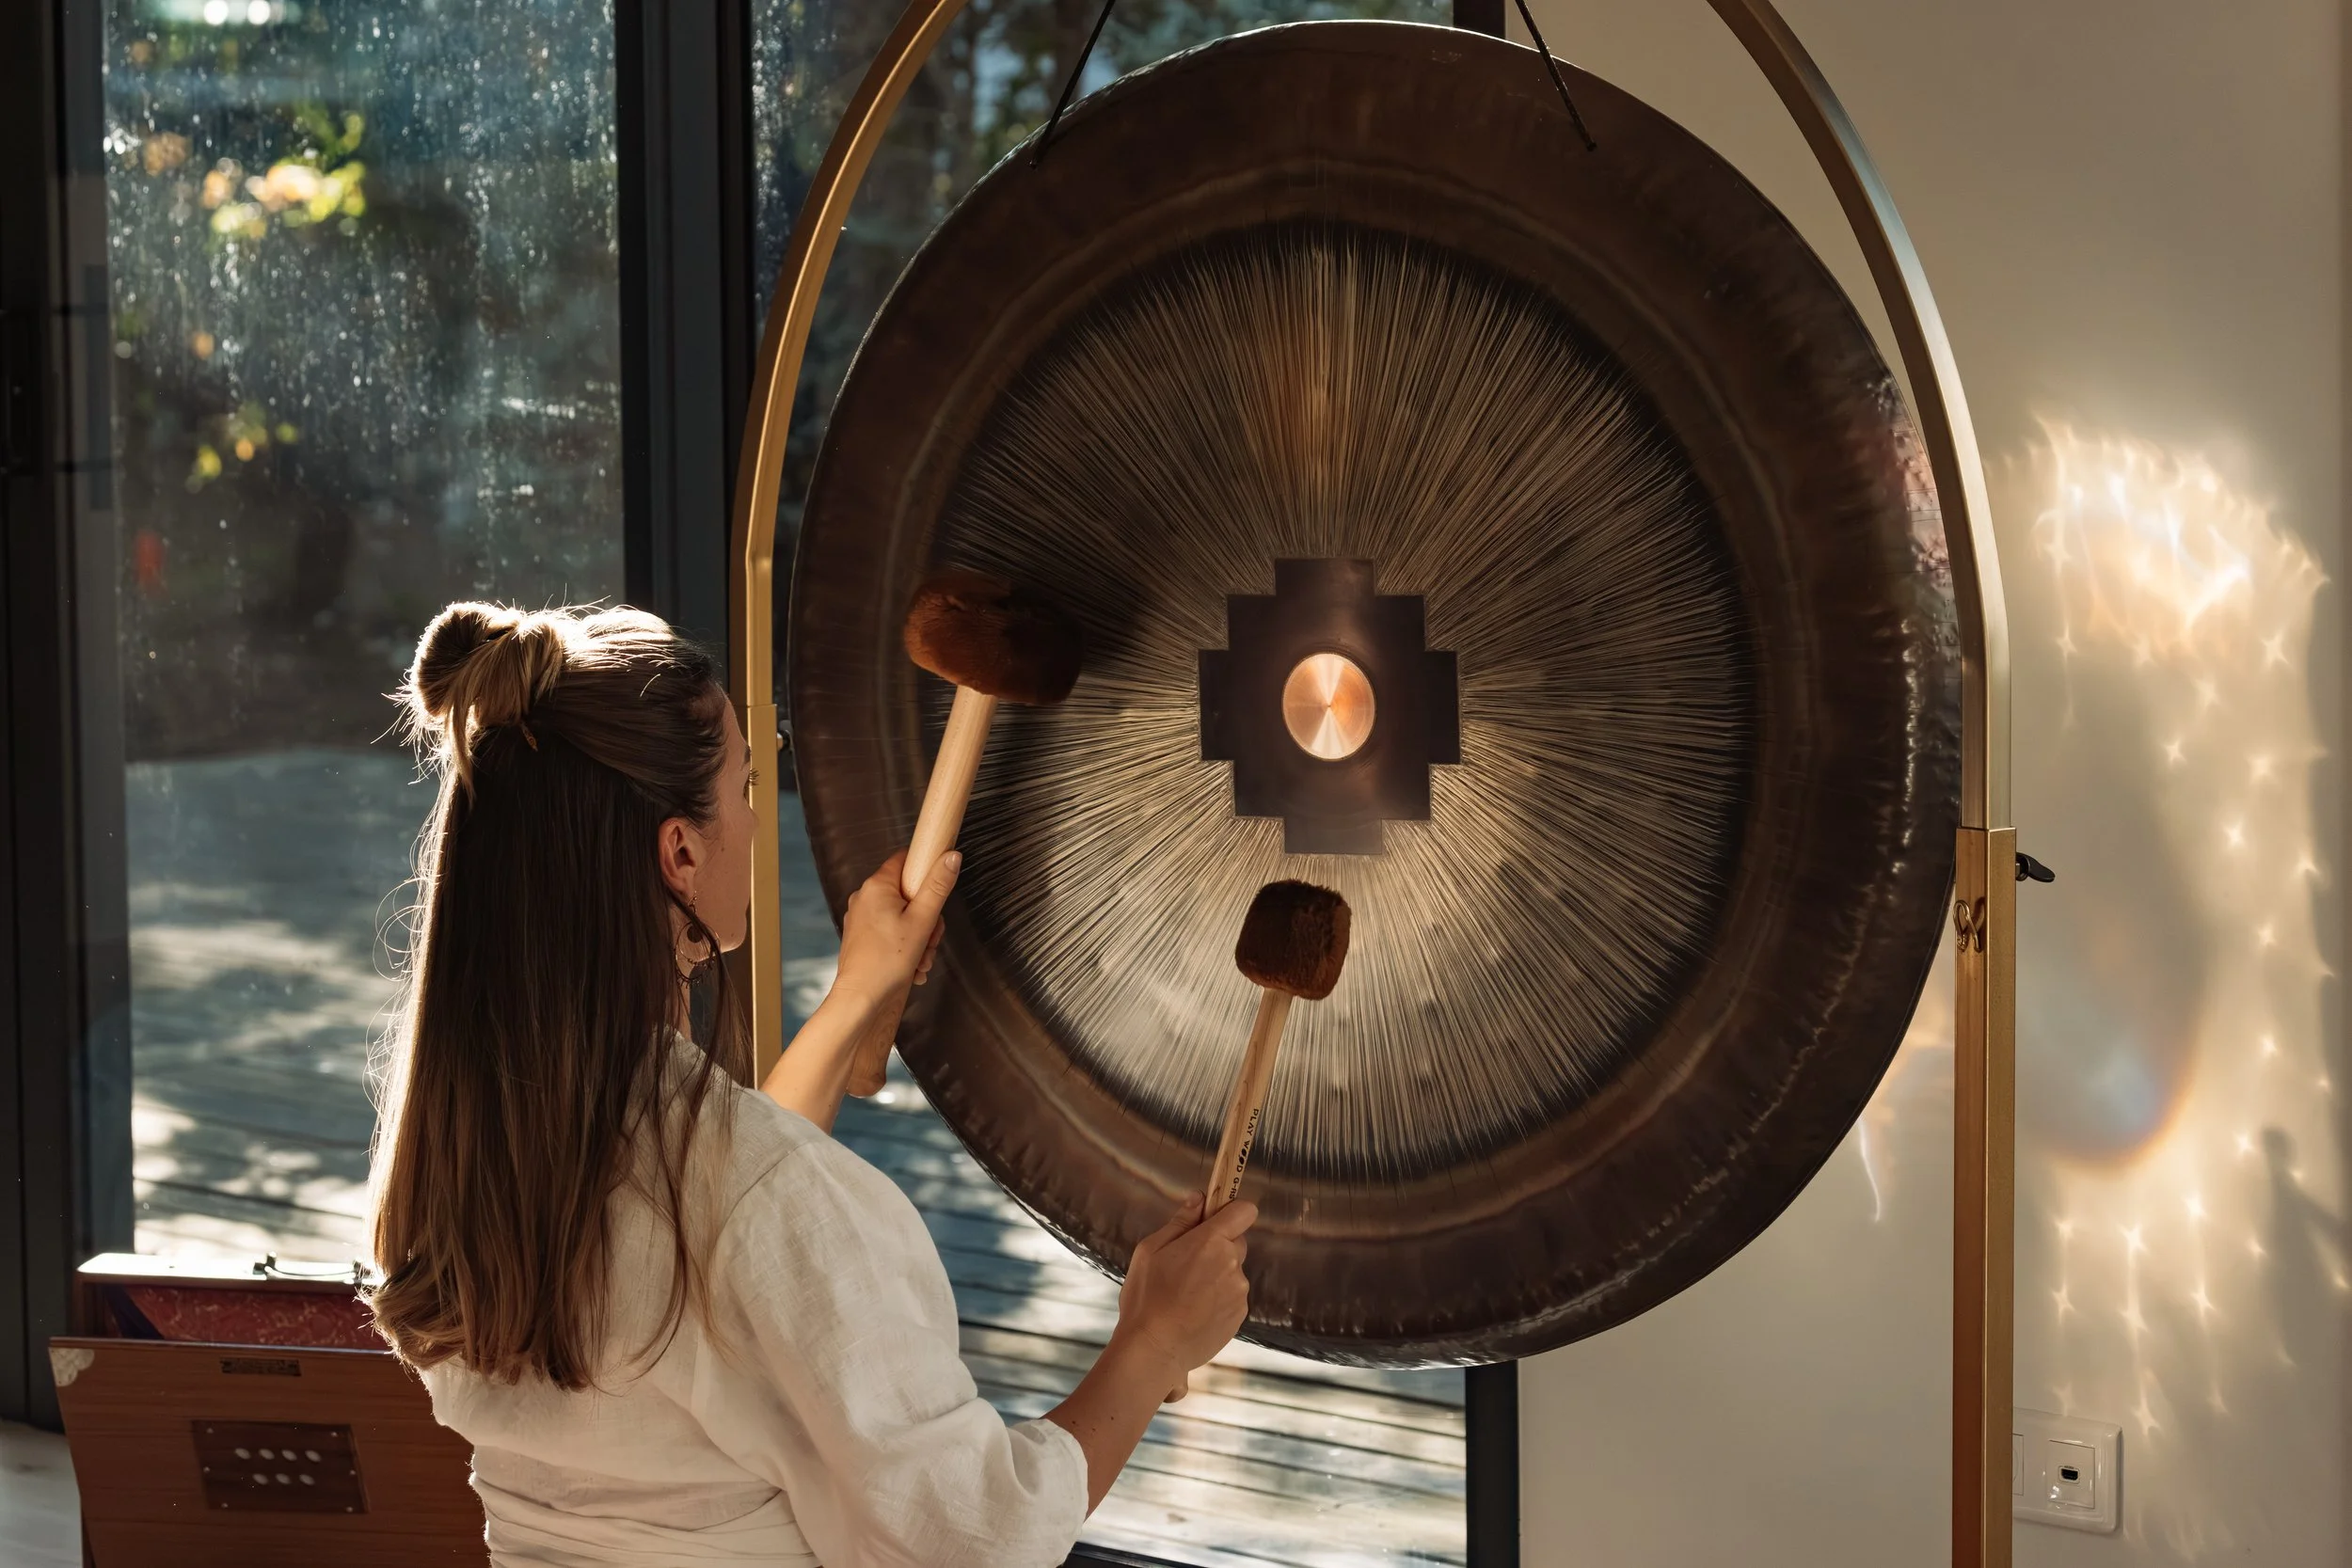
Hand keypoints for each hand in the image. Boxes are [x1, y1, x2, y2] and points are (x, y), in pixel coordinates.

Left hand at [833, 851, 954, 1094]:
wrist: (862, 999)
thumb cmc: (888, 961)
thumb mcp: (923, 920)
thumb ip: (938, 886)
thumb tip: (952, 855)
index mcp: (876, 886)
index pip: (906, 860)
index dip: (925, 874)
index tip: (937, 893)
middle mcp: (864, 898)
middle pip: (909, 894)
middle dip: (927, 919)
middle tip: (930, 939)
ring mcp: (862, 919)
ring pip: (903, 917)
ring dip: (920, 938)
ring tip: (921, 960)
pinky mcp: (863, 938)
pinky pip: (892, 933)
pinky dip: (906, 948)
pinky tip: (912, 968)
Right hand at [1115, 1194, 1253, 1400]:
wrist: (1154, 1350)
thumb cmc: (1146, 1298)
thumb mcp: (1150, 1251)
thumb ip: (1180, 1222)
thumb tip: (1199, 1198)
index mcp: (1211, 1241)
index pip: (1244, 1211)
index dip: (1231, 1211)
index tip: (1215, 1218)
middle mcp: (1232, 1264)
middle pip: (1236, 1243)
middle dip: (1217, 1247)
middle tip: (1187, 1264)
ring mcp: (1238, 1292)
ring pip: (1232, 1272)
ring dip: (1216, 1276)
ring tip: (1186, 1295)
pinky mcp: (1239, 1315)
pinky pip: (1232, 1297)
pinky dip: (1218, 1300)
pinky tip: (1193, 1312)